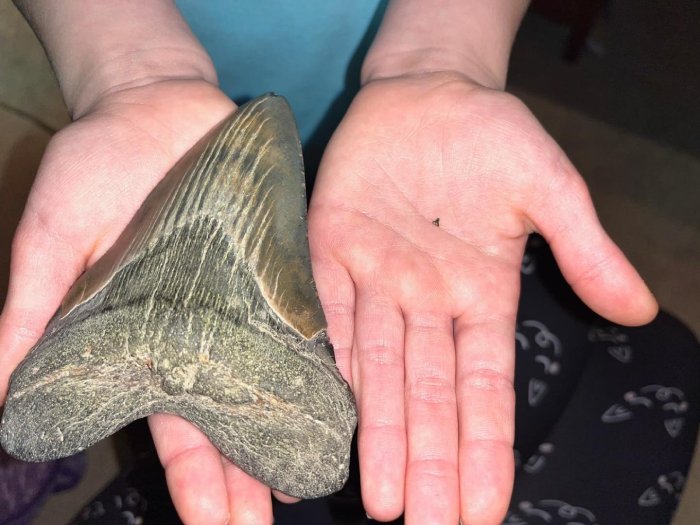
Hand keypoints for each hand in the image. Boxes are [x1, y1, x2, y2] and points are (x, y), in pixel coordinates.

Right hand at [0, 80, 288, 523]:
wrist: (151, 104)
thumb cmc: (93, 169)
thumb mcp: (51, 239)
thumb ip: (32, 312)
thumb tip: (0, 396)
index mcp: (146, 337)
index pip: (172, 422)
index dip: (193, 475)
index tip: (210, 524)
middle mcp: (201, 328)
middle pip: (230, 415)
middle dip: (246, 473)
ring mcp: (244, 298)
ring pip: (272, 377)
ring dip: (289, 427)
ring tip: (312, 479)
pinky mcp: (277, 262)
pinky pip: (305, 315)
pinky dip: (321, 356)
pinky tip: (339, 396)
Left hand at [308, 72, 656, 523]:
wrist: (425, 91)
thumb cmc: (491, 134)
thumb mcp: (549, 188)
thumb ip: (584, 249)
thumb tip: (638, 309)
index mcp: (480, 294)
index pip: (483, 387)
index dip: (485, 446)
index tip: (486, 510)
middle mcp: (425, 301)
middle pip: (428, 395)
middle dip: (430, 462)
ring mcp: (374, 278)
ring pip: (375, 369)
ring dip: (381, 432)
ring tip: (382, 501)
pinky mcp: (328, 248)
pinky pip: (325, 311)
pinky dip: (325, 359)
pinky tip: (329, 413)